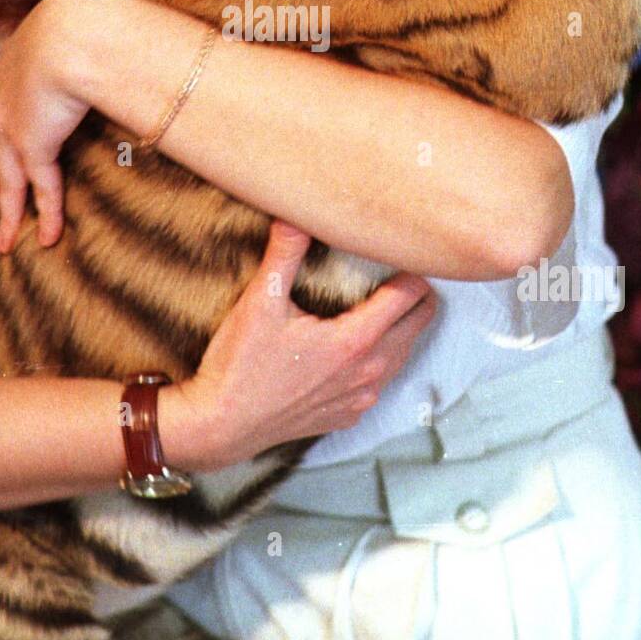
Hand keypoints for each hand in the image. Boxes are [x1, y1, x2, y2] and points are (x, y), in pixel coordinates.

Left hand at [0, 0, 92, 252]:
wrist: (75, 30)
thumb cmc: (87, 17)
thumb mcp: (83, 20)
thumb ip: (91, 29)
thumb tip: (115, 17)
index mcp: (14, 62)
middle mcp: (5, 97)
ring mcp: (13, 124)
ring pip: (9, 179)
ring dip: (9, 213)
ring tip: (3, 242)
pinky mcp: (32, 145)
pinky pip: (41, 189)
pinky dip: (48, 214)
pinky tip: (51, 239)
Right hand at [161, 221, 438, 470]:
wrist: (222, 425)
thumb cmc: (241, 365)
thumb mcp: (261, 301)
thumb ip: (284, 253)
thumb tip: (295, 213)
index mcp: (355, 341)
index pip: (409, 296)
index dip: (411, 269)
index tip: (402, 252)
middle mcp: (369, 372)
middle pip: (418, 324)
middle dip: (418, 296)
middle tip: (403, 270)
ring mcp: (361, 397)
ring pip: (403, 354)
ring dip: (403, 327)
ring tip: (391, 303)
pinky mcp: (349, 415)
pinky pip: (382, 381)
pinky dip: (383, 358)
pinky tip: (362, 346)